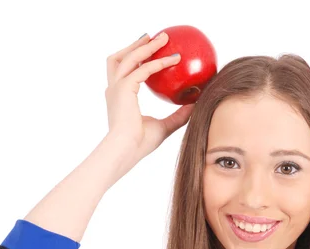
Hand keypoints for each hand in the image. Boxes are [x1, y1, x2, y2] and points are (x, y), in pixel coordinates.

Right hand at [104, 32, 193, 161]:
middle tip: (152, 36)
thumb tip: (195, 105)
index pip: (124, 73)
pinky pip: (145, 70)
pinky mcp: (124, 88)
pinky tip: (174, 59)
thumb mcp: (165, 126)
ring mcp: (117, 87)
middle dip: (136, 46)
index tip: (148, 52)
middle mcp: (114, 89)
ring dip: (146, 46)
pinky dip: (159, 63)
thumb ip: (179, 115)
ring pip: (129, 57)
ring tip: (162, 38)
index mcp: (119, 97)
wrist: (126, 150)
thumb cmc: (141, 143)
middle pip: (120, 58)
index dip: (134, 60)